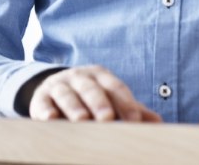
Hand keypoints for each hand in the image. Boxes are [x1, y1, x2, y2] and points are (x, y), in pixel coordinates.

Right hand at [29, 64, 162, 122]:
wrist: (53, 88)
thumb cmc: (89, 97)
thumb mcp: (109, 98)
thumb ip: (130, 109)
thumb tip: (158, 122)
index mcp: (100, 76)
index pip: (115, 87)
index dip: (125, 102)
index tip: (135, 121)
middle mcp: (79, 77)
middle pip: (90, 88)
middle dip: (99, 102)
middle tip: (108, 118)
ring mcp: (58, 86)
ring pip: (66, 94)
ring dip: (74, 107)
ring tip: (82, 120)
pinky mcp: (40, 98)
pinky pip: (42, 102)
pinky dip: (45, 110)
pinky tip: (51, 119)